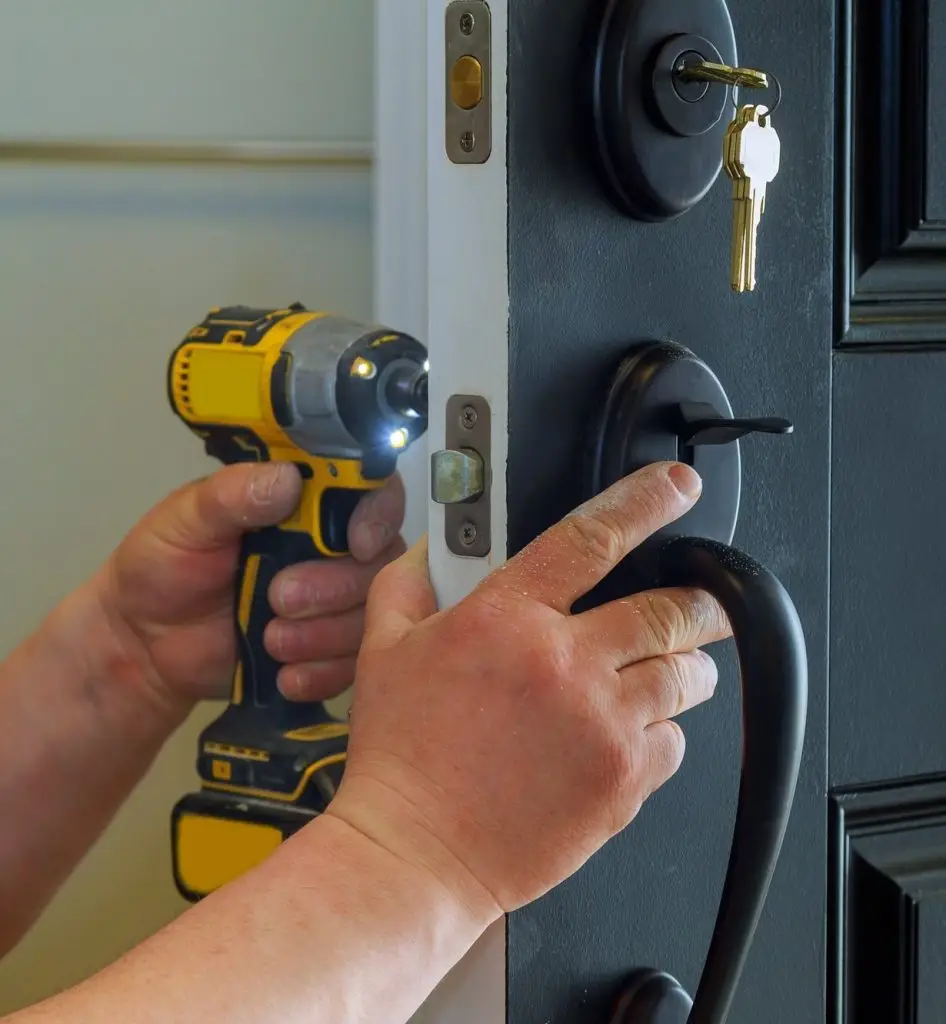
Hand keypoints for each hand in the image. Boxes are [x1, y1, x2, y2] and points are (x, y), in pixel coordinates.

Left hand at [101, 462, 405, 716]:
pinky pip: (354, 663)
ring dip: (326, 635)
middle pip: (379, 561)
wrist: (143, 647)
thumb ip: (232, 495)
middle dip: (334, 587)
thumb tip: (287, 479)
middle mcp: (330, 547)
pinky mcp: (327, 650)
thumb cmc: (161, 568)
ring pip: (370, 614)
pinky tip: (285, 676)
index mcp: (303, 503)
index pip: (370, 492)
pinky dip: (323, 673)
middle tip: (279, 600)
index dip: (378, 515)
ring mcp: (333, 602)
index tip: (356, 544)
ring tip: (271, 642)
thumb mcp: (185, 521)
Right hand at [327, 462, 731, 921]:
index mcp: (507, 617)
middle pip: (668, 608)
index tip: (677, 487)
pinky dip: (663, 731)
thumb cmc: (399, 757)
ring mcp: (602, 724)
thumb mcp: (382, 651)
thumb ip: (409, 582)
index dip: (645, 502)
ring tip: (665, 672)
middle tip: (699, 603)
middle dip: (697, 601)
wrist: (414, 852)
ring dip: (685, 665)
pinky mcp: (623, 781)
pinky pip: (676, 741)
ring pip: (685, 674)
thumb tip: (431, 548)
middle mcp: (565, 662)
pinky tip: (627, 735)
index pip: (592, 537)